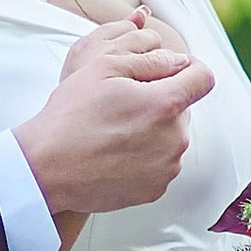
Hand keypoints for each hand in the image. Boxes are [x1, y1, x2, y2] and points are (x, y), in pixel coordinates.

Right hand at [15, 7, 213, 214]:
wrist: (47, 169)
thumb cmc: (70, 117)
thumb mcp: (103, 68)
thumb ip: (151, 61)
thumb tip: (179, 62)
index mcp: (165, 105)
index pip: (203, 78)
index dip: (187, 69)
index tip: (167, 72)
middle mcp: (174, 139)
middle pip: (184, 109)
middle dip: (162, 101)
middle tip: (123, 104)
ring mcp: (167, 168)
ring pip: (172, 137)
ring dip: (153, 130)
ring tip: (115, 131)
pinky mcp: (155, 189)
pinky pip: (161, 163)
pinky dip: (145, 156)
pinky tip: (115, 153)